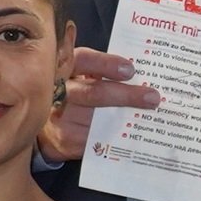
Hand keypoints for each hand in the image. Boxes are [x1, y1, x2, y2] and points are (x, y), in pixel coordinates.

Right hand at [38, 48, 161, 162]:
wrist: (49, 128)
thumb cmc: (75, 96)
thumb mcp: (82, 76)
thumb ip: (104, 72)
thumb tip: (144, 74)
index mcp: (67, 68)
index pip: (82, 60)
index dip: (106, 64)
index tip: (130, 70)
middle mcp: (60, 92)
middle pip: (92, 93)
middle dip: (125, 95)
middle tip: (151, 97)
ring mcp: (61, 117)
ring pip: (96, 118)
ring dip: (125, 117)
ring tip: (149, 116)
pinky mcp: (67, 139)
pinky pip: (97, 138)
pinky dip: (117, 136)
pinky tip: (135, 133)